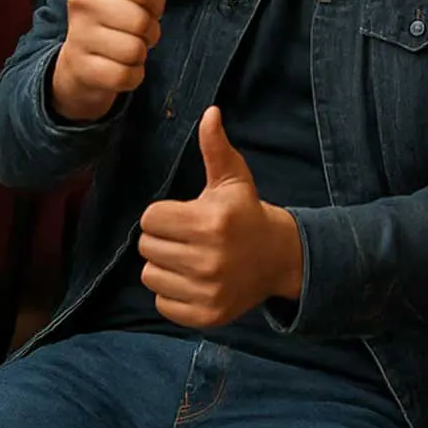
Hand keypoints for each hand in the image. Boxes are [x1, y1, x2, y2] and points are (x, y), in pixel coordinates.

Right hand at [51, 0, 167, 118]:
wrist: (86, 56)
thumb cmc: (123, 2)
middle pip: (145, 21)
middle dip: (150, 29)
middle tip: (134, 25)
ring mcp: (76, 34)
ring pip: (137, 50)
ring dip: (142, 53)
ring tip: (125, 43)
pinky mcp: (80, 68)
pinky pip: (129, 76)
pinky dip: (133, 76)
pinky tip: (117, 65)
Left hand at [138, 107, 299, 327]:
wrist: (280, 258)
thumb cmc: (247, 213)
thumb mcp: (234, 179)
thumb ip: (215, 148)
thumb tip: (210, 112)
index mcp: (212, 221)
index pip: (150, 218)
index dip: (164, 215)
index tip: (184, 216)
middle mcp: (209, 258)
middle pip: (147, 247)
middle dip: (163, 239)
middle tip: (187, 237)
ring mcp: (208, 290)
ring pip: (150, 275)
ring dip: (165, 266)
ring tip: (190, 258)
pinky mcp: (206, 315)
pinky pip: (162, 303)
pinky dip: (172, 293)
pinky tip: (194, 281)